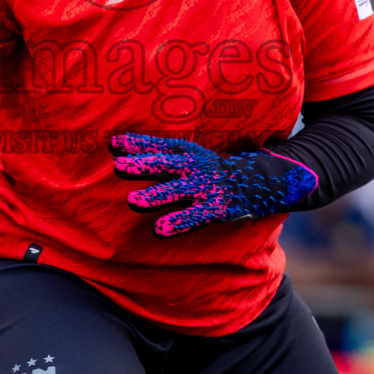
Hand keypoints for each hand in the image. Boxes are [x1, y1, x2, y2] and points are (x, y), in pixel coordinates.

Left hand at [109, 134, 317, 236]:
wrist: (261, 180)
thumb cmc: (213, 168)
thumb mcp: (189, 154)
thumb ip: (158, 151)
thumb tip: (115, 144)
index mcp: (188, 151)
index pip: (160, 145)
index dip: (137, 144)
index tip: (113, 144)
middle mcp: (195, 167)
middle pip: (165, 165)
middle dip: (143, 166)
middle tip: (119, 167)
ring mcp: (206, 188)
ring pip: (176, 192)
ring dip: (155, 196)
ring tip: (133, 202)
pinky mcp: (216, 208)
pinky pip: (194, 217)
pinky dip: (177, 223)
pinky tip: (159, 230)